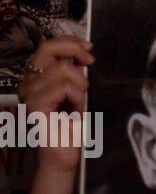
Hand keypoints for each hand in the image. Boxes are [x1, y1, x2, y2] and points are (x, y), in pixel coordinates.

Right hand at [17, 37, 92, 174]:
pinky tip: (74, 112)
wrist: (62, 152)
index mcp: (35, 78)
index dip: (70, 42)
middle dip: (74, 51)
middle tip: (89, 62)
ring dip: (81, 86)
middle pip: (48, 48)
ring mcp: (29, 93)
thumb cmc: (69, 124)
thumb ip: (72, 71)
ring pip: (64, 70)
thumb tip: (84, 50)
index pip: (47, 46)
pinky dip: (78, 98)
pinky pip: (65, 87)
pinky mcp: (35, 104)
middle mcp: (28, 82)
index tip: (89, 48)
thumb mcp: (73, 90)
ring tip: (76, 104)